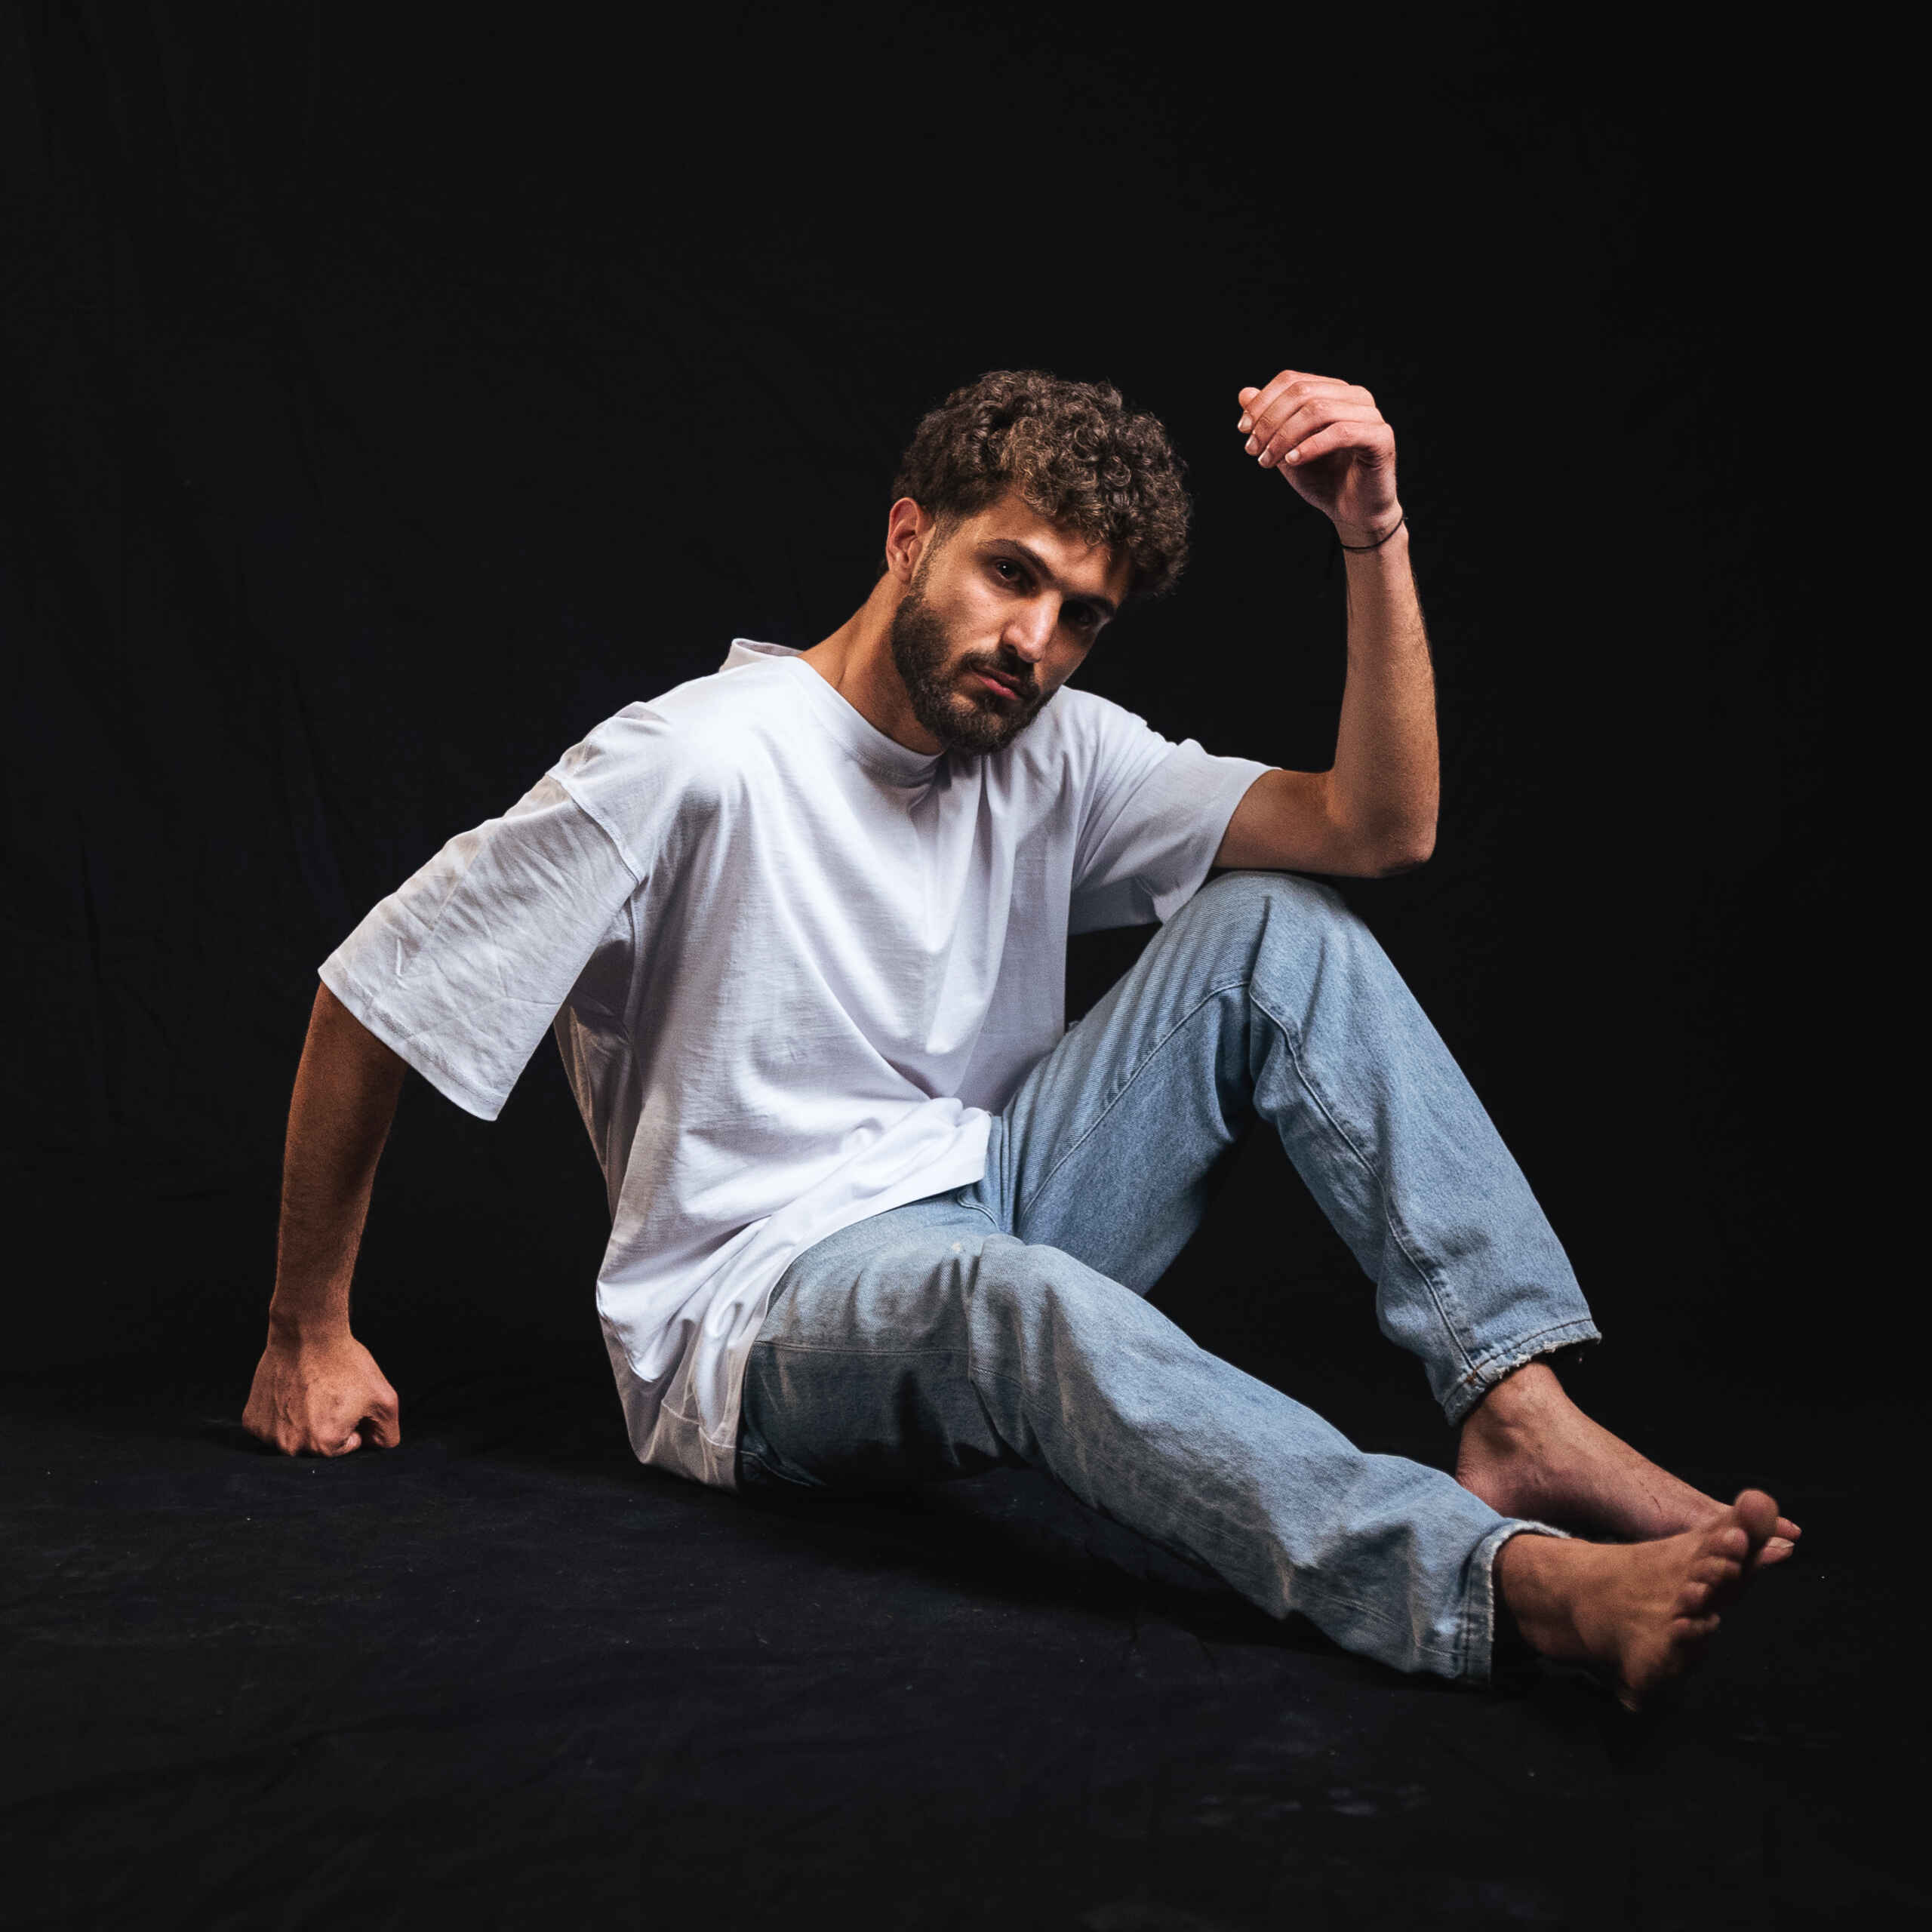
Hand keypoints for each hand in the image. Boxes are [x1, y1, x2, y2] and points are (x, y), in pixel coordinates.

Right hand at [243, 1325, 400, 1455]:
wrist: (307, 1333)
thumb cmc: (347, 1364)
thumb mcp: (384, 1398)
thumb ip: (388, 1433)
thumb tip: (376, 1448)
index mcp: (324, 1446)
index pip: (349, 1444)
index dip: (354, 1419)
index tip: (347, 1398)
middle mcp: (292, 1448)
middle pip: (321, 1445)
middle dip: (331, 1423)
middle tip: (329, 1393)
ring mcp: (268, 1436)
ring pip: (297, 1436)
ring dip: (305, 1419)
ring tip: (311, 1391)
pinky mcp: (252, 1421)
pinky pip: (274, 1426)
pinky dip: (283, 1413)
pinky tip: (291, 1391)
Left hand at [1236, 370, 1400, 543]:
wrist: (1353, 512)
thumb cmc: (1323, 479)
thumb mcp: (1286, 448)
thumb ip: (1269, 421)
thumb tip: (1244, 393)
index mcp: (1333, 392)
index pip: (1292, 380)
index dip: (1263, 402)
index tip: (1243, 430)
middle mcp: (1354, 396)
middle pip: (1303, 392)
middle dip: (1270, 421)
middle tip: (1253, 450)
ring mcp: (1370, 415)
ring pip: (1319, 410)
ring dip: (1285, 436)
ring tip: (1268, 460)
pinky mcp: (1381, 437)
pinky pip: (1341, 432)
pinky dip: (1311, 446)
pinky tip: (1292, 461)